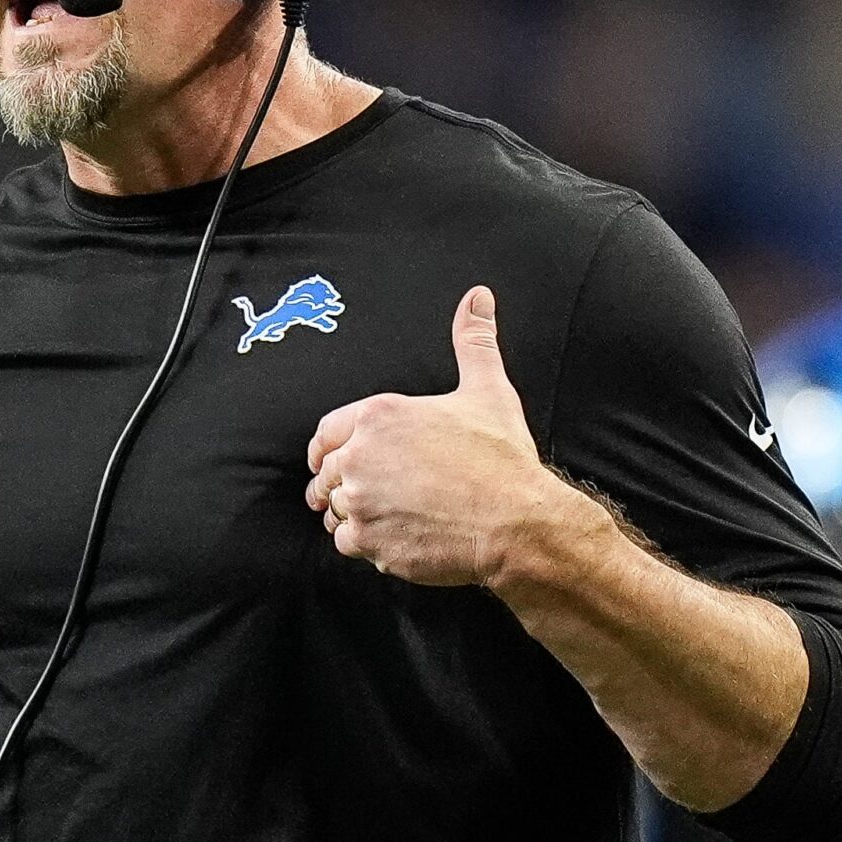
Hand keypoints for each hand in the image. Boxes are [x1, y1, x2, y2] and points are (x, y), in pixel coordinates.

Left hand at [304, 286, 564, 585]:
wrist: (516, 522)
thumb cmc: (501, 459)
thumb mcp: (486, 390)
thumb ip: (473, 341)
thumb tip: (477, 298)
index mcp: (379, 416)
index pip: (326, 432)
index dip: (325, 448)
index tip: (326, 460)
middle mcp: (360, 457)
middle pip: (327, 474)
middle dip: (338, 483)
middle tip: (361, 492)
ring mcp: (362, 502)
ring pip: (334, 510)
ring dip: (349, 513)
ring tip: (378, 516)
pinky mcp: (370, 542)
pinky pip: (347, 543)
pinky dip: (363, 543)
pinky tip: (389, 538)